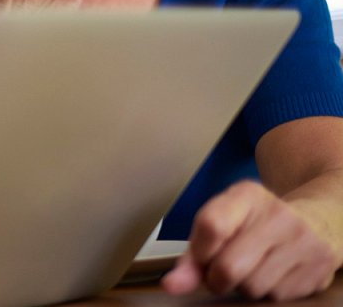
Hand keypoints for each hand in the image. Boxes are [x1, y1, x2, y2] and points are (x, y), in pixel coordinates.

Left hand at [162, 180, 340, 300]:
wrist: (316, 222)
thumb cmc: (256, 224)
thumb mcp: (222, 222)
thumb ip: (193, 252)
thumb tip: (172, 285)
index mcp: (247, 195)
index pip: (211, 226)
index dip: (199, 253)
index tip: (200, 258)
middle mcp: (278, 215)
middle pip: (228, 267)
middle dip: (216, 278)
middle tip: (221, 270)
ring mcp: (303, 243)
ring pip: (252, 287)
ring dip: (242, 287)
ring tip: (250, 269)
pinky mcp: (318, 270)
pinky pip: (276, 297)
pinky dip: (266, 293)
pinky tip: (271, 274)